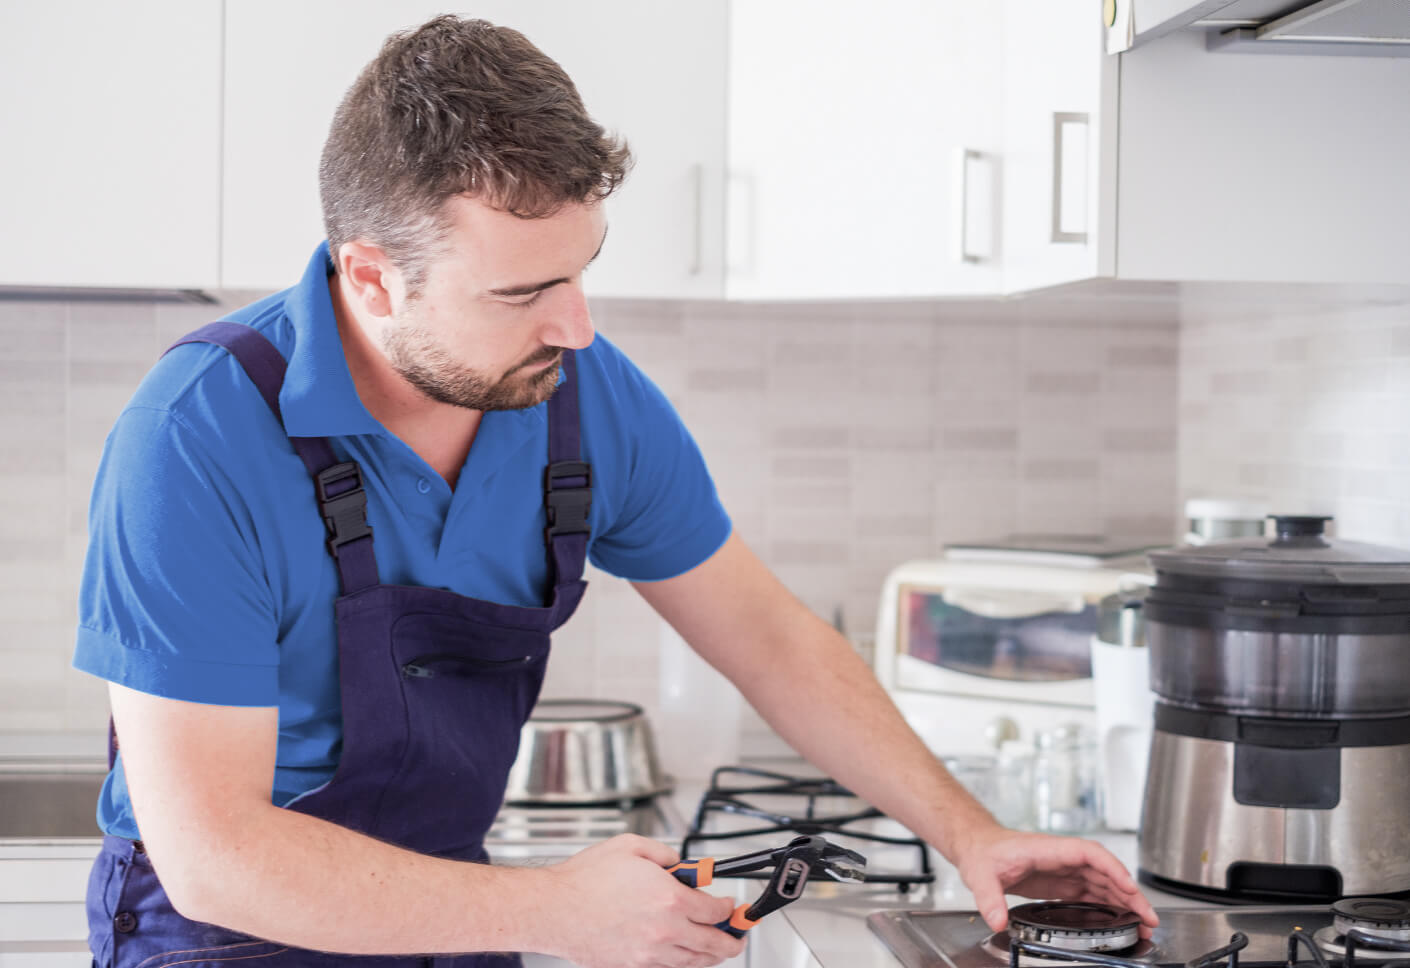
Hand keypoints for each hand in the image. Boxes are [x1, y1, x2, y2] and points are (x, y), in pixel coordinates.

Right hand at [537, 834, 746, 967]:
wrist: (554, 908)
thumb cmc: (585, 879)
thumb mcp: (633, 846)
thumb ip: (666, 854)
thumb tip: (683, 865)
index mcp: (670, 898)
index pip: (715, 910)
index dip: (729, 907)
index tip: (730, 905)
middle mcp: (664, 930)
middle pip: (714, 944)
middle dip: (732, 939)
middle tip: (738, 934)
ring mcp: (648, 953)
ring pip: (694, 962)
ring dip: (711, 955)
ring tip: (718, 948)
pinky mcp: (632, 966)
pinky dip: (684, 964)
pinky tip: (685, 956)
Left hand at [952, 825, 1159, 939]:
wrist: (978, 848)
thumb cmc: (983, 852)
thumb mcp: (979, 875)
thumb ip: (988, 898)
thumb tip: (998, 921)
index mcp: (1048, 849)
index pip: (1089, 852)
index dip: (1112, 868)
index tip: (1128, 886)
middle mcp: (1062, 858)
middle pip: (1105, 870)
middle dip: (1129, 892)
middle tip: (1147, 917)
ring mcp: (1065, 870)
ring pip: (1104, 882)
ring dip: (1125, 901)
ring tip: (1143, 923)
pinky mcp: (1063, 883)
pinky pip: (1093, 892)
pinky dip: (1111, 904)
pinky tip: (1122, 918)